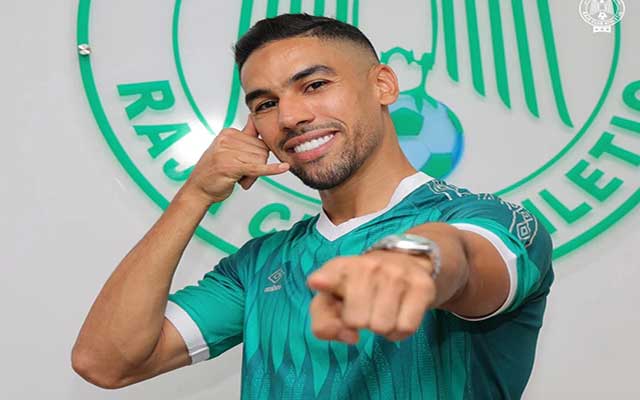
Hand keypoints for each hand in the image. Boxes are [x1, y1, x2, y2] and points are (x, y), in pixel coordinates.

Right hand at [184, 118, 288, 203]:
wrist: (198, 190)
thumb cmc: (214, 171)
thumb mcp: (228, 148)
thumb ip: (244, 135)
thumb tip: (254, 117)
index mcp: (228, 133)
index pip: (258, 142)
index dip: (256, 157)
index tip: (244, 163)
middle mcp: (227, 140)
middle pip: (261, 151)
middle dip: (256, 166)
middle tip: (241, 174)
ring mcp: (228, 153)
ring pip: (260, 161)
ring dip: (253, 175)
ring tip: (237, 177)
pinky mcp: (232, 166)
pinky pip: (258, 167)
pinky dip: (272, 169)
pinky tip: (283, 168)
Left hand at [307, 251, 436, 343]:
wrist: (403, 261)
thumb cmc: (358, 288)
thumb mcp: (332, 300)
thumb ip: (324, 323)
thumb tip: (350, 336)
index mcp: (340, 268)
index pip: (329, 273)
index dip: (324, 280)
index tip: (318, 283)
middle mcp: (367, 266)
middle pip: (356, 321)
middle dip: (360, 322)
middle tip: (366, 308)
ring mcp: (396, 273)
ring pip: (382, 327)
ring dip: (381, 328)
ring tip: (382, 311)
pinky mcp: (421, 285)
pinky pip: (406, 327)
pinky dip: (400, 331)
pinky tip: (397, 314)